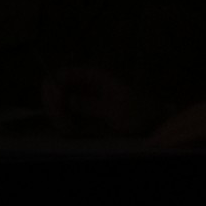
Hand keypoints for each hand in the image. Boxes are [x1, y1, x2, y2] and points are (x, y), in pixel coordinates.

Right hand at [39, 63, 154, 138]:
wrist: (152, 123)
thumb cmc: (140, 111)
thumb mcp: (117, 109)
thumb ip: (91, 104)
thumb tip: (67, 99)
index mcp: (93, 76)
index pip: (62, 74)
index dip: (53, 88)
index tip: (58, 105)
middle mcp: (84, 86)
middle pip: (53, 90)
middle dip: (54, 106)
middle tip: (64, 122)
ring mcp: (82, 99)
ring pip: (56, 105)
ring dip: (59, 118)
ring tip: (72, 129)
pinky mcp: (82, 114)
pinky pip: (64, 118)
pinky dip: (65, 125)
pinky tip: (74, 131)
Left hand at [151, 94, 205, 150]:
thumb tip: (199, 142)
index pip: (195, 111)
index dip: (177, 121)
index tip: (164, 131)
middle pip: (187, 114)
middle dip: (168, 127)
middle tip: (152, 139)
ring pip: (187, 122)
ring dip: (168, 133)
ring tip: (154, 143)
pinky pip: (193, 130)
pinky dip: (178, 138)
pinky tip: (166, 145)